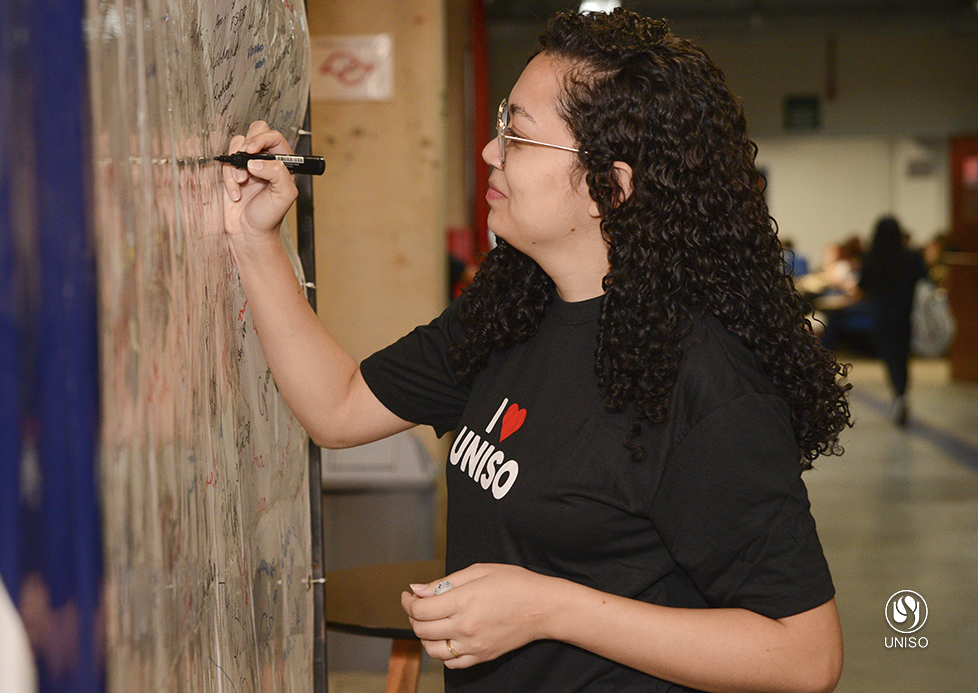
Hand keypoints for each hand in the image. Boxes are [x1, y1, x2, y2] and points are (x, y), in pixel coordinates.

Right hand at [221, 121, 297, 245]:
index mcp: (283, 163)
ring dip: (236, 165)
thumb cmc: (269, 217)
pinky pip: (226, 162)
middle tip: (244, 161)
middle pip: (256, 131)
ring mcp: (248, 164)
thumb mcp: (284, 196)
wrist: (249, 232)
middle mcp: (266, 160)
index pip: (274, 137)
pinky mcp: (232, 172)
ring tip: (242, 183)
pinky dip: (227, 177)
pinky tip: (235, 193)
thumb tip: (256, 162)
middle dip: (246, 145)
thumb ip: (277, 173)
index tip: (252, 151)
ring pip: (237, 145)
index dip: (262, 140)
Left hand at [401, 563, 558, 668]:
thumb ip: (445, 582)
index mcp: (463, 601)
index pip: (420, 610)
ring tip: (431, 622)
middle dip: (413, 617)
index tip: (408, 596)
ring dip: (425, 636)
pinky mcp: (481, 656)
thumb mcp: (479, 571)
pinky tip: (446, 638)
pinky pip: (451, 662)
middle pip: (422, 629)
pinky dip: (442, 653)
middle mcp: (465, 626)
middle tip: (417, 606)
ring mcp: (473, 644)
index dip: (408, 603)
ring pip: (432, 650)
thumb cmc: (515, 583)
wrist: (543, 607)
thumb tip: (418, 590)